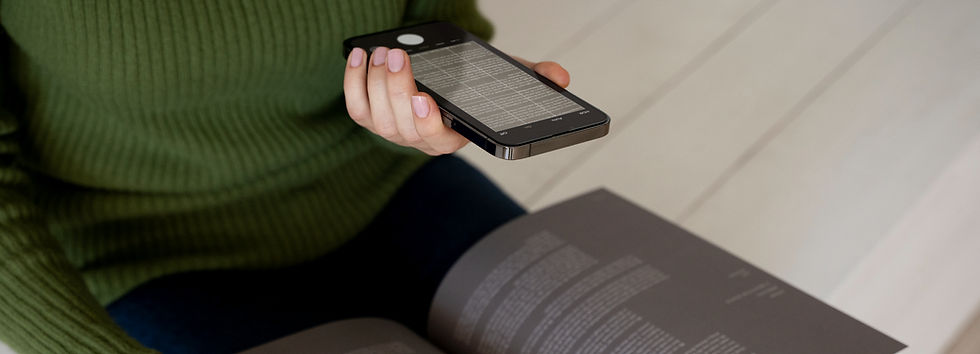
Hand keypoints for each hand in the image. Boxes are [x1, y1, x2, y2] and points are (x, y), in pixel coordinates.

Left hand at [343, 47, 570, 155]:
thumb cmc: (472, 86)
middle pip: (403, 126)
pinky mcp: (372, 119)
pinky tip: (360, 56)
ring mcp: (395, 132)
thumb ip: (532, 77)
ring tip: (382, 53)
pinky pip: (357, 108)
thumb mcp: (504, 79)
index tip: (425, 99)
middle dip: (396, 89)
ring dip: (375, 83)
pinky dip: (354, 83)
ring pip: (378, 118)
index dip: (429, 123)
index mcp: (454, 136)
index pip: (439, 139)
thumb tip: (560, 77)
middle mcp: (422, 140)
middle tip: (397, 56)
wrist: (443, 82)